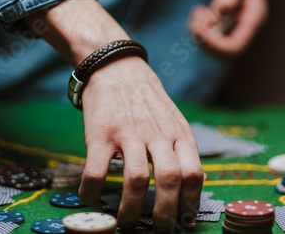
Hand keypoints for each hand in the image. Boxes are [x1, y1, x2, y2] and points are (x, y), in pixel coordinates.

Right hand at [78, 55, 202, 232]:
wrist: (118, 68)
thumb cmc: (148, 100)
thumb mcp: (174, 119)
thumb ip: (182, 148)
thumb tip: (193, 184)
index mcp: (179, 133)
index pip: (194, 172)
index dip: (191, 202)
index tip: (185, 220)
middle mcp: (157, 134)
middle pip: (169, 179)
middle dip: (167, 212)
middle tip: (160, 230)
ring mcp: (128, 133)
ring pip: (136, 179)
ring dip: (132, 209)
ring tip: (126, 223)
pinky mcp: (101, 133)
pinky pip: (96, 170)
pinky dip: (92, 191)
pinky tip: (89, 199)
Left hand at [188, 0, 268, 55]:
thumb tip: (217, 16)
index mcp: (254, 18)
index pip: (235, 47)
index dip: (214, 45)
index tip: (199, 29)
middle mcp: (248, 25)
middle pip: (225, 51)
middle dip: (206, 40)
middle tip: (195, 19)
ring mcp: (238, 24)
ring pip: (218, 44)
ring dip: (203, 34)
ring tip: (198, 12)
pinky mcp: (229, 20)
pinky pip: (214, 34)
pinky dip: (203, 27)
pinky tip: (200, 10)